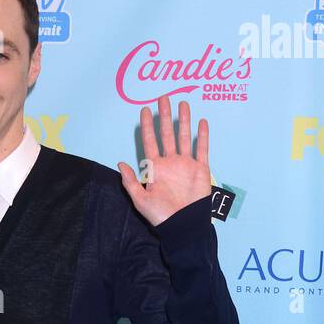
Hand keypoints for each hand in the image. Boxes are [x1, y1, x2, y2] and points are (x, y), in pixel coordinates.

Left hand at [117, 93, 210, 225]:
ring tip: (182, 104)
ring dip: (183, 121)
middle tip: (163, 98)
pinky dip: (202, 135)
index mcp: (155, 168)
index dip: (146, 127)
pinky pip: (202, 149)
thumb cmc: (161, 215)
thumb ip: (131, 182)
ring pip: (184, 137)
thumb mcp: (140, 200)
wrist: (183, 225)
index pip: (149, 142)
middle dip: (164, 117)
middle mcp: (170, 162)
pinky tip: (201, 122)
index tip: (143, 111)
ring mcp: (186, 164)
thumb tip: (121, 163)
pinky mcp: (200, 168)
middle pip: (166, 134)